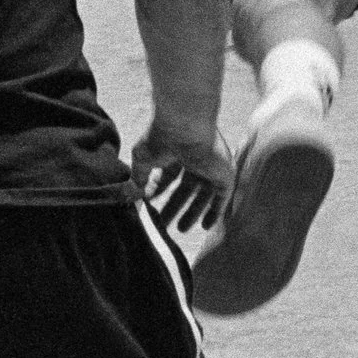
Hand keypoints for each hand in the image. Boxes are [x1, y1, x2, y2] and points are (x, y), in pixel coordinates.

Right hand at [133, 118, 230, 233]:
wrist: (185, 126)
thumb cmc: (162, 137)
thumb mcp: (143, 158)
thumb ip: (138, 176)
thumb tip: (133, 194)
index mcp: (177, 152)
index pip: (169, 176)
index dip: (160, 191)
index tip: (149, 207)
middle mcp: (195, 160)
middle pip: (185, 189)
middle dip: (175, 206)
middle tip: (164, 224)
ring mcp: (211, 167)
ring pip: (202, 195)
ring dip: (192, 213)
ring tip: (180, 230)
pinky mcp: (224, 174)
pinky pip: (221, 198)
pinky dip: (214, 212)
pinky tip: (205, 227)